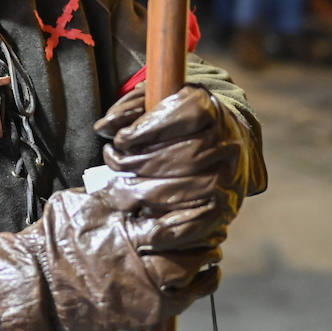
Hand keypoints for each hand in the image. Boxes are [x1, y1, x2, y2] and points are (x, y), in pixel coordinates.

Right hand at [0, 188, 220, 330]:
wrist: (37, 287)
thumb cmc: (54, 243)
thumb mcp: (80, 203)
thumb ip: (110, 191)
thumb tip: (135, 173)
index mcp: (122, 227)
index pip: (170, 209)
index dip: (192, 199)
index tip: (204, 189)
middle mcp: (136, 258)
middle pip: (189, 238)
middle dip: (205, 224)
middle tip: (215, 213)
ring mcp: (144, 288)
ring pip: (193, 267)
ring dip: (206, 251)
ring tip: (213, 239)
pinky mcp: (147, 311)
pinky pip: (188, 298)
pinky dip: (204, 282)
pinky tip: (210, 269)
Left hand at [95, 84, 265, 217]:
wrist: (227, 143)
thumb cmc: (180, 121)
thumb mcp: (156, 101)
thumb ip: (129, 109)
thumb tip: (103, 128)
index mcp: (209, 108)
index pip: (179, 116)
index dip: (145, 131)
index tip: (121, 140)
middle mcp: (225, 142)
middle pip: (179, 157)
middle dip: (137, 164)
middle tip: (114, 166)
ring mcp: (228, 176)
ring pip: (184, 190)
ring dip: (145, 194)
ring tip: (122, 192)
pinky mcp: (225, 206)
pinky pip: (198, 222)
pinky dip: (168, 229)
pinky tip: (145, 224)